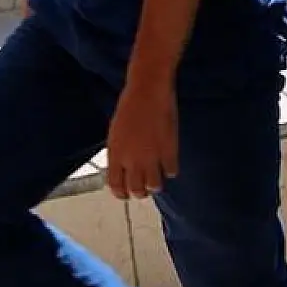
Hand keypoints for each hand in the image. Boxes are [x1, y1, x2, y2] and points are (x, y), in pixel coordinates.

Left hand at [106, 80, 178, 198]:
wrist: (148, 92)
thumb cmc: (130, 107)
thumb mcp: (116, 133)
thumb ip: (119, 153)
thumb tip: (124, 168)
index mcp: (115, 154)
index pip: (115, 185)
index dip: (121, 193)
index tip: (126, 193)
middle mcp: (132, 159)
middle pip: (136, 190)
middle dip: (140, 192)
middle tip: (144, 188)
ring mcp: (151, 157)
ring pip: (154, 186)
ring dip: (156, 184)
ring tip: (157, 176)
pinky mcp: (169, 151)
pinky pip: (171, 172)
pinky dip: (170, 170)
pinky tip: (169, 162)